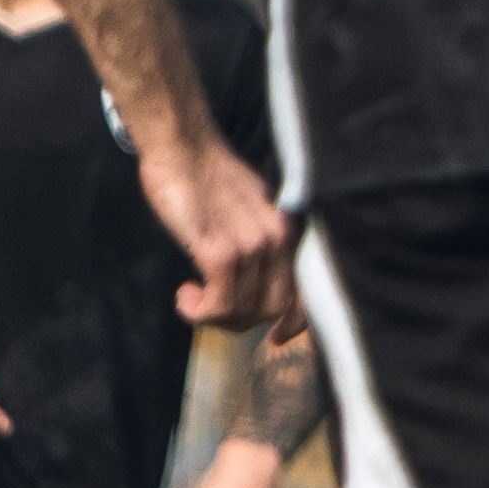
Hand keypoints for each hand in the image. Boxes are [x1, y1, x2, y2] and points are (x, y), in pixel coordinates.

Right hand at [140, 128, 291, 329]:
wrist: (183, 148)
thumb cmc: (208, 178)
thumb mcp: (248, 212)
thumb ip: (259, 243)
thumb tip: (253, 283)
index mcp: (288, 233)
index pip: (305, 292)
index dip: (293, 324)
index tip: (275, 339)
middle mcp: (278, 241)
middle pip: (272, 309)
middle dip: (240, 320)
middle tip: (210, 309)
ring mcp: (251, 247)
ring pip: (242, 312)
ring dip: (212, 316)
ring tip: (191, 296)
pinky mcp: (220, 251)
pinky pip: (219, 305)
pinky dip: (198, 311)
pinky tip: (184, 294)